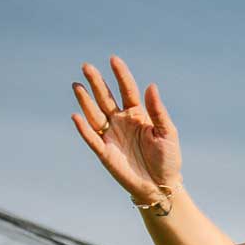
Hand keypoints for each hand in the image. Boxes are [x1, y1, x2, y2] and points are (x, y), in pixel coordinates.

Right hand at [71, 56, 182, 204]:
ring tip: (77, 85)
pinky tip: (76, 115)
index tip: (113, 59)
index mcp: (137, 114)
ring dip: (85, 101)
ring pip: (95, 114)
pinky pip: (91, 138)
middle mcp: (121, 121)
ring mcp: (111, 135)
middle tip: (86, 66)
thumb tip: (151, 86)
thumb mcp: (167, 132)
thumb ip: (158, 111)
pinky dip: (83, 128)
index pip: (126, 90)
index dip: (120, 75)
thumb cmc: (167, 158)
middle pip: (105, 98)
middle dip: (96, 83)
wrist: (161, 185)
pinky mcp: (104, 152)